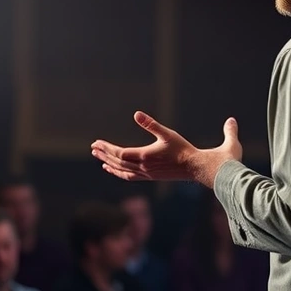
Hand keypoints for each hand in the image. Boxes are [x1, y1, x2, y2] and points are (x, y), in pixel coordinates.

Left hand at [91, 111, 241, 187]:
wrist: (196, 167)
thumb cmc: (184, 149)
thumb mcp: (167, 133)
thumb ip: (151, 124)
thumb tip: (136, 113)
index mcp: (145, 156)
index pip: (120, 153)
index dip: (107, 148)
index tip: (97, 143)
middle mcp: (144, 168)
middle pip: (118, 162)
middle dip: (104, 154)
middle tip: (93, 148)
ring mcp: (147, 174)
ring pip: (122, 171)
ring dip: (110, 164)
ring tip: (99, 159)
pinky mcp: (151, 176)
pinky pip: (130, 176)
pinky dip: (119, 173)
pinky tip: (114, 170)